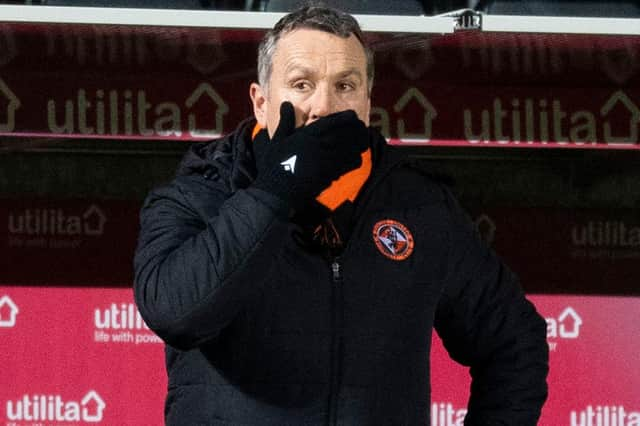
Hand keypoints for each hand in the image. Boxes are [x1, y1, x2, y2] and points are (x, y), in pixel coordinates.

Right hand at [253, 102, 368, 210]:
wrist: (277, 192)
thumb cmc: (275, 166)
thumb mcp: (277, 140)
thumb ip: (285, 121)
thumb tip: (287, 104)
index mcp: (306, 135)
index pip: (332, 122)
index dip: (346, 117)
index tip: (353, 115)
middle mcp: (318, 146)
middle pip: (346, 133)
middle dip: (357, 129)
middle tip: (361, 127)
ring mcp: (326, 161)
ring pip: (351, 148)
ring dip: (359, 144)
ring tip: (362, 142)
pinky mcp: (331, 175)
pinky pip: (350, 164)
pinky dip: (355, 159)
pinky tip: (355, 158)